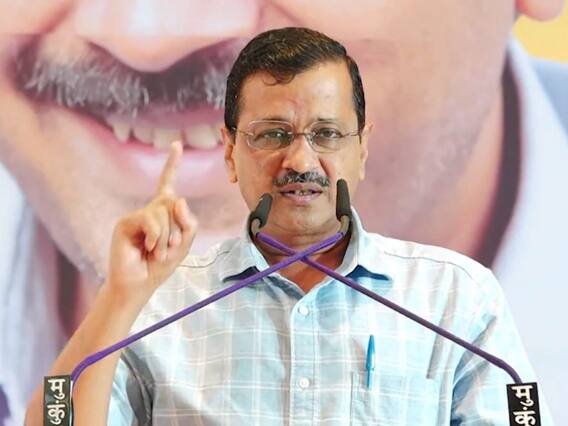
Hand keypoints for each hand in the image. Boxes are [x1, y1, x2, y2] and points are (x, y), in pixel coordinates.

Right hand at [106, 141, 196, 301]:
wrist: (137, 285)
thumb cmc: (159, 266)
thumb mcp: (184, 246)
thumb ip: (188, 223)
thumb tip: (178, 198)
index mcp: (163, 213)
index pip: (167, 184)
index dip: (172, 164)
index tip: (177, 144)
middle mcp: (149, 210)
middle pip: (172, 202)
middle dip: (178, 228)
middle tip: (170, 250)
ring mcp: (137, 215)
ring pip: (163, 212)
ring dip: (168, 237)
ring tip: (158, 253)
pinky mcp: (126, 222)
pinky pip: (150, 219)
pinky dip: (157, 236)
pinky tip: (149, 249)